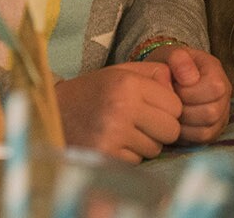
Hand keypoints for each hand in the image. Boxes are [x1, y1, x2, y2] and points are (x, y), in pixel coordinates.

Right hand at [55, 62, 182, 162]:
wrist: (54, 112)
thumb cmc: (93, 91)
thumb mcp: (121, 72)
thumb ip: (153, 73)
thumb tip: (179, 84)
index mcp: (128, 83)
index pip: (175, 106)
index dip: (167, 108)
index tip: (151, 107)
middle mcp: (121, 107)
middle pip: (171, 130)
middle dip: (161, 129)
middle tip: (141, 122)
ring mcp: (113, 134)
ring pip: (155, 148)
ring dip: (144, 143)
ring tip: (123, 130)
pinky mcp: (105, 155)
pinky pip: (137, 161)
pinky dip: (129, 155)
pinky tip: (113, 142)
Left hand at [143, 45, 231, 143]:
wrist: (168, 76)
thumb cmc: (169, 66)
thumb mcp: (170, 54)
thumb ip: (179, 59)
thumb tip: (190, 79)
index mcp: (217, 72)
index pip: (215, 88)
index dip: (189, 91)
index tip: (173, 86)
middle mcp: (225, 95)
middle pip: (211, 113)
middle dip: (184, 110)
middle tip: (169, 103)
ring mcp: (222, 114)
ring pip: (206, 131)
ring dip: (183, 125)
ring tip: (171, 113)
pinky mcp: (214, 130)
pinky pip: (202, 141)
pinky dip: (185, 135)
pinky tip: (175, 123)